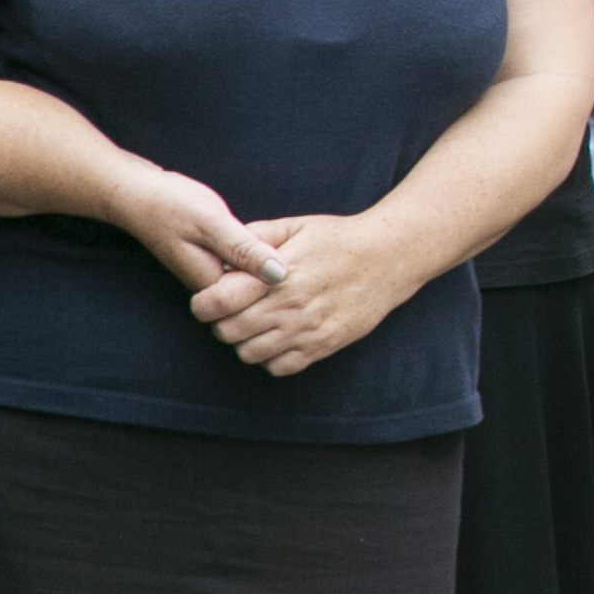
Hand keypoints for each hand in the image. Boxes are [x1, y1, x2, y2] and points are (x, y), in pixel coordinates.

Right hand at [104, 161, 292, 297]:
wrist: (138, 194)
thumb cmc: (171, 205)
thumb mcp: (212, 223)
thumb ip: (245, 249)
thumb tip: (280, 275)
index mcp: (214, 284)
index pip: (262, 296)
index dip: (285, 276)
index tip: (299, 255)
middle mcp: (213, 287)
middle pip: (260, 291)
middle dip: (280, 270)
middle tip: (293, 246)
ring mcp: (212, 275)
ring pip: (254, 278)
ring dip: (271, 260)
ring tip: (285, 240)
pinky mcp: (214, 262)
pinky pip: (245, 265)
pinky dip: (259, 252)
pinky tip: (267, 237)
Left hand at [188, 211, 428, 375]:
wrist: (390, 256)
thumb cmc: (340, 238)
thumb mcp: (297, 226)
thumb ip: (256, 237)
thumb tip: (223, 252)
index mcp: (278, 274)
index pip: (218, 302)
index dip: (203, 303)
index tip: (208, 299)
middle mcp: (291, 306)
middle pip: (228, 332)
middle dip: (222, 322)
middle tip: (233, 311)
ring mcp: (308, 329)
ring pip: (249, 353)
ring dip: (245, 341)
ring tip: (256, 324)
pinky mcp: (324, 345)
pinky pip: (279, 367)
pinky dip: (271, 358)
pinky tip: (278, 338)